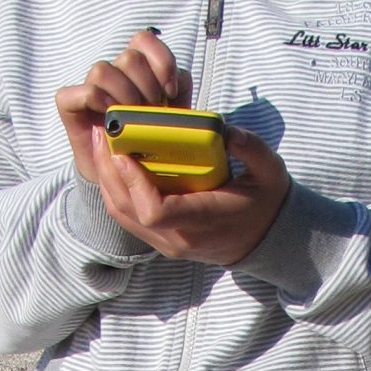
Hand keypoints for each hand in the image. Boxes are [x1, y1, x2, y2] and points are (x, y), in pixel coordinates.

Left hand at [54, 32, 290, 267]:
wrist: (266, 240)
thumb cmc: (266, 202)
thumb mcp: (270, 171)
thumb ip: (250, 147)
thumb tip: (224, 128)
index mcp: (203, 221)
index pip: (155, 211)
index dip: (133, 182)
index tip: (123, 152)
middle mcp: (178, 237)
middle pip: (127, 210)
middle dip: (107, 170)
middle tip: (101, 133)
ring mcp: (166, 242)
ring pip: (121, 213)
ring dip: (106, 178)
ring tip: (101, 143)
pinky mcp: (160, 239)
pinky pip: (127, 216)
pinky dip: (115, 188)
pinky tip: (112, 162)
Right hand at [55, 29, 189, 181]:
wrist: (124, 175)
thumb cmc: (149, 141)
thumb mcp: (173, 115)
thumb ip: (179, 90)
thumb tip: (177, 79)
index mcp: (138, 69)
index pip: (145, 40)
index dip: (161, 61)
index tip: (171, 92)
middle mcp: (114, 74)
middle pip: (129, 57)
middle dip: (146, 86)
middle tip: (151, 111)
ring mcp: (92, 88)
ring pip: (103, 70)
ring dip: (122, 95)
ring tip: (131, 118)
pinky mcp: (71, 105)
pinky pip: (79, 92)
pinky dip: (96, 101)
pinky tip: (109, 119)